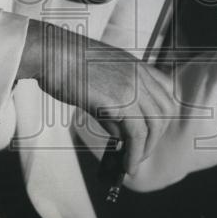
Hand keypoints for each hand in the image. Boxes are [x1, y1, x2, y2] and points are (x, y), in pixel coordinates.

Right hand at [18, 20, 176, 173]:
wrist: (50, 52)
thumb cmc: (65, 65)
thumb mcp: (99, 82)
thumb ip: (115, 108)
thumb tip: (123, 137)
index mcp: (136, 65)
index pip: (166, 91)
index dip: (162, 115)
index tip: (151, 131)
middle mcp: (140, 73)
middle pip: (166, 110)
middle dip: (156, 136)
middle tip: (141, 152)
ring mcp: (133, 85)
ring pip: (155, 124)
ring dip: (146, 149)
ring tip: (132, 163)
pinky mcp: (122, 99)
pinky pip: (138, 133)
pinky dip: (135, 154)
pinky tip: (126, 165)